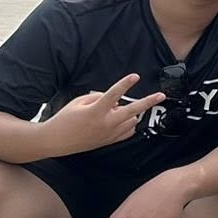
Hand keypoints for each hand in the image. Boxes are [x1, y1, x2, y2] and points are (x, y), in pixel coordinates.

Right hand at [48, 73, 166, 154]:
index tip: (135, 76)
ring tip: (114, 110)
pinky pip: (128, 131)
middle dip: (148, 102)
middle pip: (133, 111)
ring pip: (131, 120)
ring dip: (130, 112)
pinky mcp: (110, 141)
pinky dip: (128, 124)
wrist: (57, 141)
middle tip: (161, 95)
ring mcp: (110, 134)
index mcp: (96, 111)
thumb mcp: (77, 102)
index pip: (114, 94)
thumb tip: (113, 99)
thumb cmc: (65, 119)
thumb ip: (97, 97)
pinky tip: (121, 120)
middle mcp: (106, 123)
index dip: (125, 84)